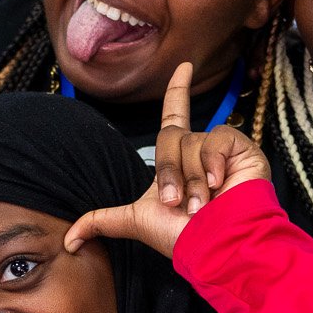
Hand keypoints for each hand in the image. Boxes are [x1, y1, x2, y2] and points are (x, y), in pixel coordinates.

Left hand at [64, 62, 269, 258]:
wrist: (215, 245)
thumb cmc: (182, 237)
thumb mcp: (134, 222)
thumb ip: (102, 221)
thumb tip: (68, 241)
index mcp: (178, 160)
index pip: (175, 115)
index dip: (178, 90)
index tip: (184, 66)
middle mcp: (200, 151)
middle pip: (170, 137)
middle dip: (169, 173)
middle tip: (176, 203)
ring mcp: (223, 151)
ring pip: (192, 142)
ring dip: (192, 179)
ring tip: (202, 205)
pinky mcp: (243, 151)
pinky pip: (219, 139)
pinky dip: (213, 163)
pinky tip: (219, 184)